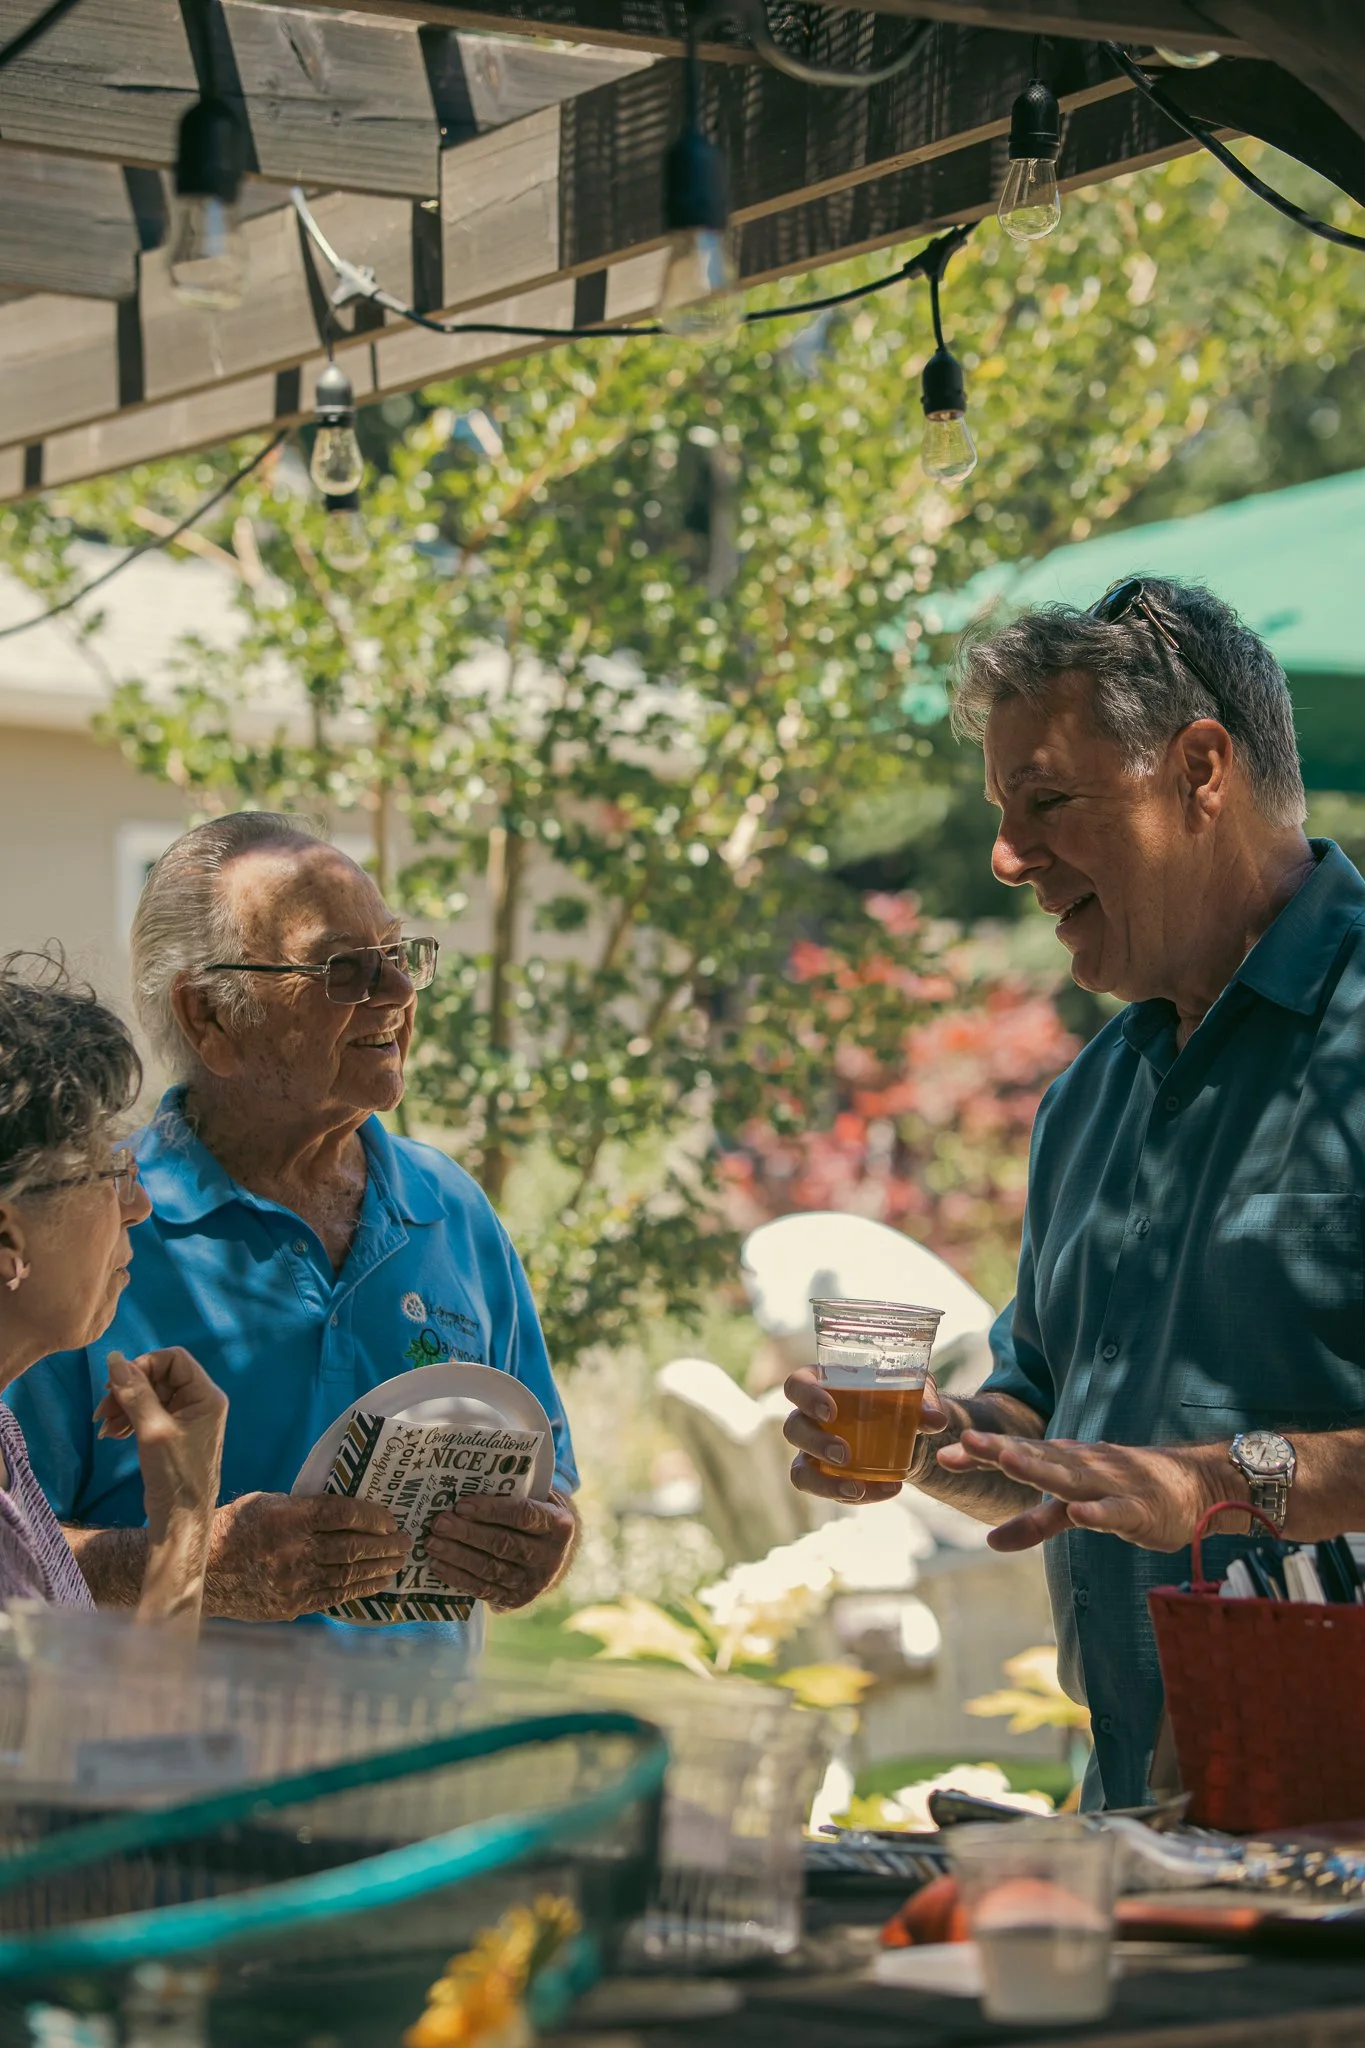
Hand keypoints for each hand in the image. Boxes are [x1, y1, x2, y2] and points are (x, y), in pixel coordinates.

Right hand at [96, 1348, 226, 1537]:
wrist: (180, 1519)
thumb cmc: (174, 1474)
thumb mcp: (152, 1430)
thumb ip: (135, 1392)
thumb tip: (114, 1358)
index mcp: (206, 1395)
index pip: (174, 1359)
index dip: (144, 1365)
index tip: (118, 1384)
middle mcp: (199, 1402)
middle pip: (158, 1377)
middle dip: (128, 1390)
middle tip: (102, 1410)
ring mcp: (186, 1417)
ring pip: (149, 1395)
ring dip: (123, 1406)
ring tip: (103, 1427)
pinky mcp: (171, 1432)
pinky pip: (147, 1413)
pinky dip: (128, 1419)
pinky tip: (112, 1434)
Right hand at [204, 1493, 413, 1621]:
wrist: (201, 1572)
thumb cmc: (234, 1528)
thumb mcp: (266, 1503)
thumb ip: (303, 1506)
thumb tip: (344, 1512)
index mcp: (288, 1517)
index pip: (342, 1513)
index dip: (372, 1516)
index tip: (391, 1518)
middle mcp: (294, 1550)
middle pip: (352, 1546)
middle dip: (385, 1544)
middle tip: (407, 1540)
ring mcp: (295, 1581)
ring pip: (349, 1573)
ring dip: (380, 1567)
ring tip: (399, 1562)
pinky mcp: (293, 1604)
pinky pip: (335, 1596)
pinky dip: (361, 1589)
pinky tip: (379, 1583)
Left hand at [425, 1493, 576, 1610]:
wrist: (551, 1554)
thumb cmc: (535, 1515)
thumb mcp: (538, 1499)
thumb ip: (515, 1491)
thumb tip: (470, 1480)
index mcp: (559, 1525)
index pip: (523, 1515)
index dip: (491, 1510)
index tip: (461, 1504)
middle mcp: (549, 1556)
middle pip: (503, 1544)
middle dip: (467, 1533)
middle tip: (439, 1523)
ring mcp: (533, 1582)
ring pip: (490, 1568)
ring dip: (457, 1555)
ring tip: (432, 1543)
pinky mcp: (516, 1599)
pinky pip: (483, 1590)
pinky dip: (458, 1577)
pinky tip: (437, 1565)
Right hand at [782, 1367, 951, 1504]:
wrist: (909, 1433)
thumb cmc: (902, 1399)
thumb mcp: (917, 1392)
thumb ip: (925, 1400)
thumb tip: (935, 1420)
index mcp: (823, 1384)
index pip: (796, 1385)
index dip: (806, 1398)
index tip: (830, 1412)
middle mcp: (810, 1418)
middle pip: (793, 1429)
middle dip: (815, 1444)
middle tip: (844, 1455)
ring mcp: (814, 1452)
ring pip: (801, 1470)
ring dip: (824, 1482)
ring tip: (858, 1488)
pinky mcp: (827, 1477)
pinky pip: (827, 1491)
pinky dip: (851, 1495)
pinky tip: (885, 1491)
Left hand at [935, 1430, 1222, 1552]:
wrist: (1194, 1485)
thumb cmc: (1126, 1491)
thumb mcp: (1074, 1509)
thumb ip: (1034, 1523)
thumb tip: (989, 1541)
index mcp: (1065, 1463)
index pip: (1019, 1454)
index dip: (983, 1454)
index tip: (943, 1454)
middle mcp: (1084, 1467)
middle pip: (1038, 1458)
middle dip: (1001, 1450)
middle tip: (965, 1440)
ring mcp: (1112, 1486)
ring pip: (1072, 1478)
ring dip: (1041, 1469)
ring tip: (1009, 1461)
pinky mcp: (1140, 1510)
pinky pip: (1117, 1512)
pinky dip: (1099, 1512)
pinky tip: (1081, 1513)